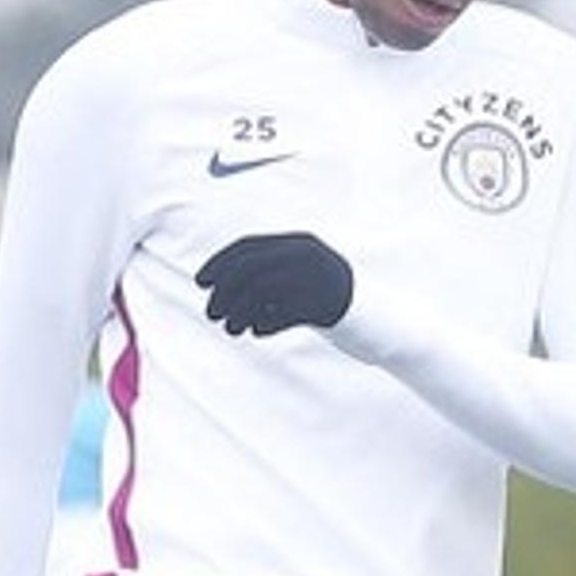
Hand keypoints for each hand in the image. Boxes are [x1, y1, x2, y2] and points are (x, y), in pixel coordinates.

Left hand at [196, 232, 352, 336]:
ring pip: (261, 292)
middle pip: (250, 268)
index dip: (219, 263)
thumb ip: (269, 271)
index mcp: (298, 243)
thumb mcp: (299, 275)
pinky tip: (257, 332)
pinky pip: (282, 314)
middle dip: (224, 291)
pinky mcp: (324, 306)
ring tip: (231, 329)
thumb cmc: (326, 296)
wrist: (374, 315)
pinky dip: (264, 323)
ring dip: (239, 312)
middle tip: (212, 313)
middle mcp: (306, 257)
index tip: (201, 282)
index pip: (248, 246)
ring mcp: (316, 279)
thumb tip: (220, 284)